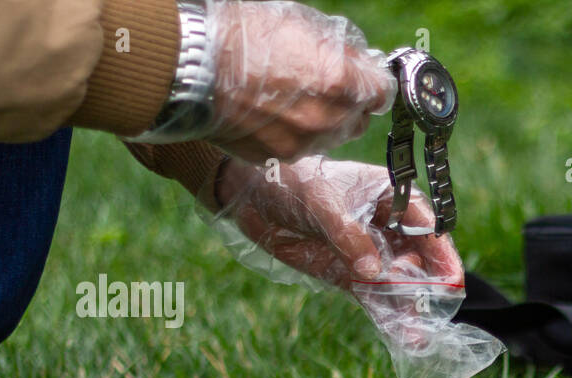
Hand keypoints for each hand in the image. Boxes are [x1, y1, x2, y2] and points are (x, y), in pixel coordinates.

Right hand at [205, 0, 395, 162]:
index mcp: (340, 83)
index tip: (361, 75)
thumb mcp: (299, 25)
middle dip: (349, 104)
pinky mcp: (275, 157)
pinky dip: (292, 134)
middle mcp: (327, 120)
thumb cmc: (242, 34)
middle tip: (324, 85)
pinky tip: (268, 113)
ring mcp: (302, 143)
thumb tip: (358, 62)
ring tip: (291, 99)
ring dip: (322, 122)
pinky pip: (298, 148)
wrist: (189, 65)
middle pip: (359, 120)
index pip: (382, 92)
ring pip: (330, 137)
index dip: (371, 81)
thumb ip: (338, 50)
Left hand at [216, 155, 463, 314]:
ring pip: (399, 285)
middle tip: (435, 313)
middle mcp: (389, 227)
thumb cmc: (293, 183)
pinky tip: (402, 338)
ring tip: (420, 337)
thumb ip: (349, 236)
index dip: (441, 253)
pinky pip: (375, 299)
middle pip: (420, 261)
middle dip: (429, 287)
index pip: (427, 226)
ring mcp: (371, 255)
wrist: (253, 196)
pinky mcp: (351, 276)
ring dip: (410, 310)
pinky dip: (388, 318)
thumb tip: (374, 271)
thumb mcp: (323, 204)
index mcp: (391, 197)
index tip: (451, 279)